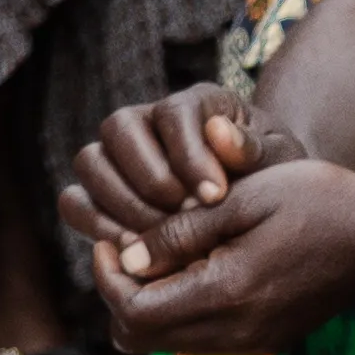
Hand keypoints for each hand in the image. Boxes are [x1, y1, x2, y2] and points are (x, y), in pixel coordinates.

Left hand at [62, 95, 354, 354]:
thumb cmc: (317, 201)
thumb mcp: (240, 199)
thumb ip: (178, 234)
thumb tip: (125, 260)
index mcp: (229, 296)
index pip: (133, 313)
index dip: (107, 276)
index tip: (113, 237)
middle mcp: (239, 333)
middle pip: (141, 337)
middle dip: (120, 292)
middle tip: (129, 244)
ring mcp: (256, 342)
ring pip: (167, 341)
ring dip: (148, 300)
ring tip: (159, 250)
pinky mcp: (267, 339)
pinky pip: (200, 336)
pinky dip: (179, 307)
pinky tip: (192, 264)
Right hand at [68, 80, 307, 273]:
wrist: (268, 208)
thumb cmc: (274, 179)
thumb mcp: (280, 161)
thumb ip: (254, 149)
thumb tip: (220, 134)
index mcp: (193, 104)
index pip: (172, 113)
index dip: (188, 155)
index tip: (216, 196)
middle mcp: (145, 121)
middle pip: (118, 129)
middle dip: (151, 179)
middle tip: (186, 217)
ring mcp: (116, 156)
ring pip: (89, 163)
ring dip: (123, 203)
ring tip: (163, 238)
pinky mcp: (100, 193)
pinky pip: (75, 202)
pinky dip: (97, 225)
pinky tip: (139, 250)